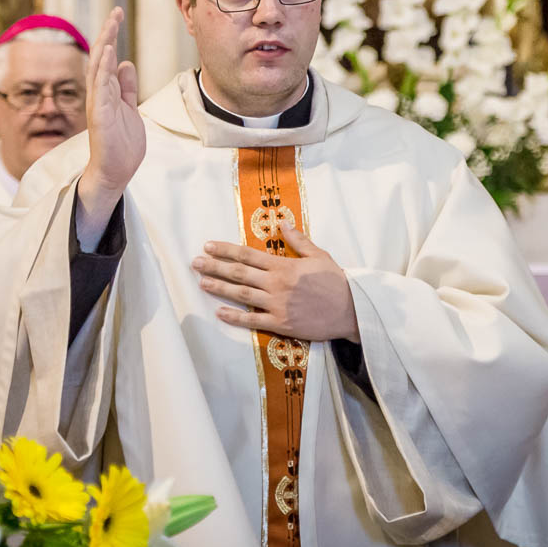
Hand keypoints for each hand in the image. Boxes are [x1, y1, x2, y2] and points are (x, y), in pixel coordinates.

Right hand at [78, 7, 143, 232]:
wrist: (115, 173)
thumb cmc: (121, 145)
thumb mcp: (130, 109)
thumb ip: (127, 87)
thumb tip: (125, 63)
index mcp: (107, 92)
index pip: (106, 58)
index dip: (111, 36)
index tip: (117, 15)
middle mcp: (99, 95)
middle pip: (100, 58)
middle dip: (107, 34)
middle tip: (116, 12)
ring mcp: (98, 105)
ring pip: (98, 69)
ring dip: (104, 45)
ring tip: (111, 24)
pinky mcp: (100, 116)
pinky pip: (100, 89)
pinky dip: (103, 70)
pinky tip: (108, 53)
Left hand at [195, 224, 358, 341]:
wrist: (352, 309)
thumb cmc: (336, 281)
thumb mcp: (319, 255)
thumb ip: (298, 240)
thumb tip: (283, 222)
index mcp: (284, 265)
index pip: (247, 254)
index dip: (225, 249)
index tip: (208, 245)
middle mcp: (276, 284)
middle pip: (239, 273)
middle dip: (214, 266)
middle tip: (195, 262)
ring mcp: (277, 305)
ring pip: (241, 295)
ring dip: (219, 287)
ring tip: (201, 282)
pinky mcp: (281, 324)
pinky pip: (253, 321)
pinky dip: (235, 317)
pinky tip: (219, 312)